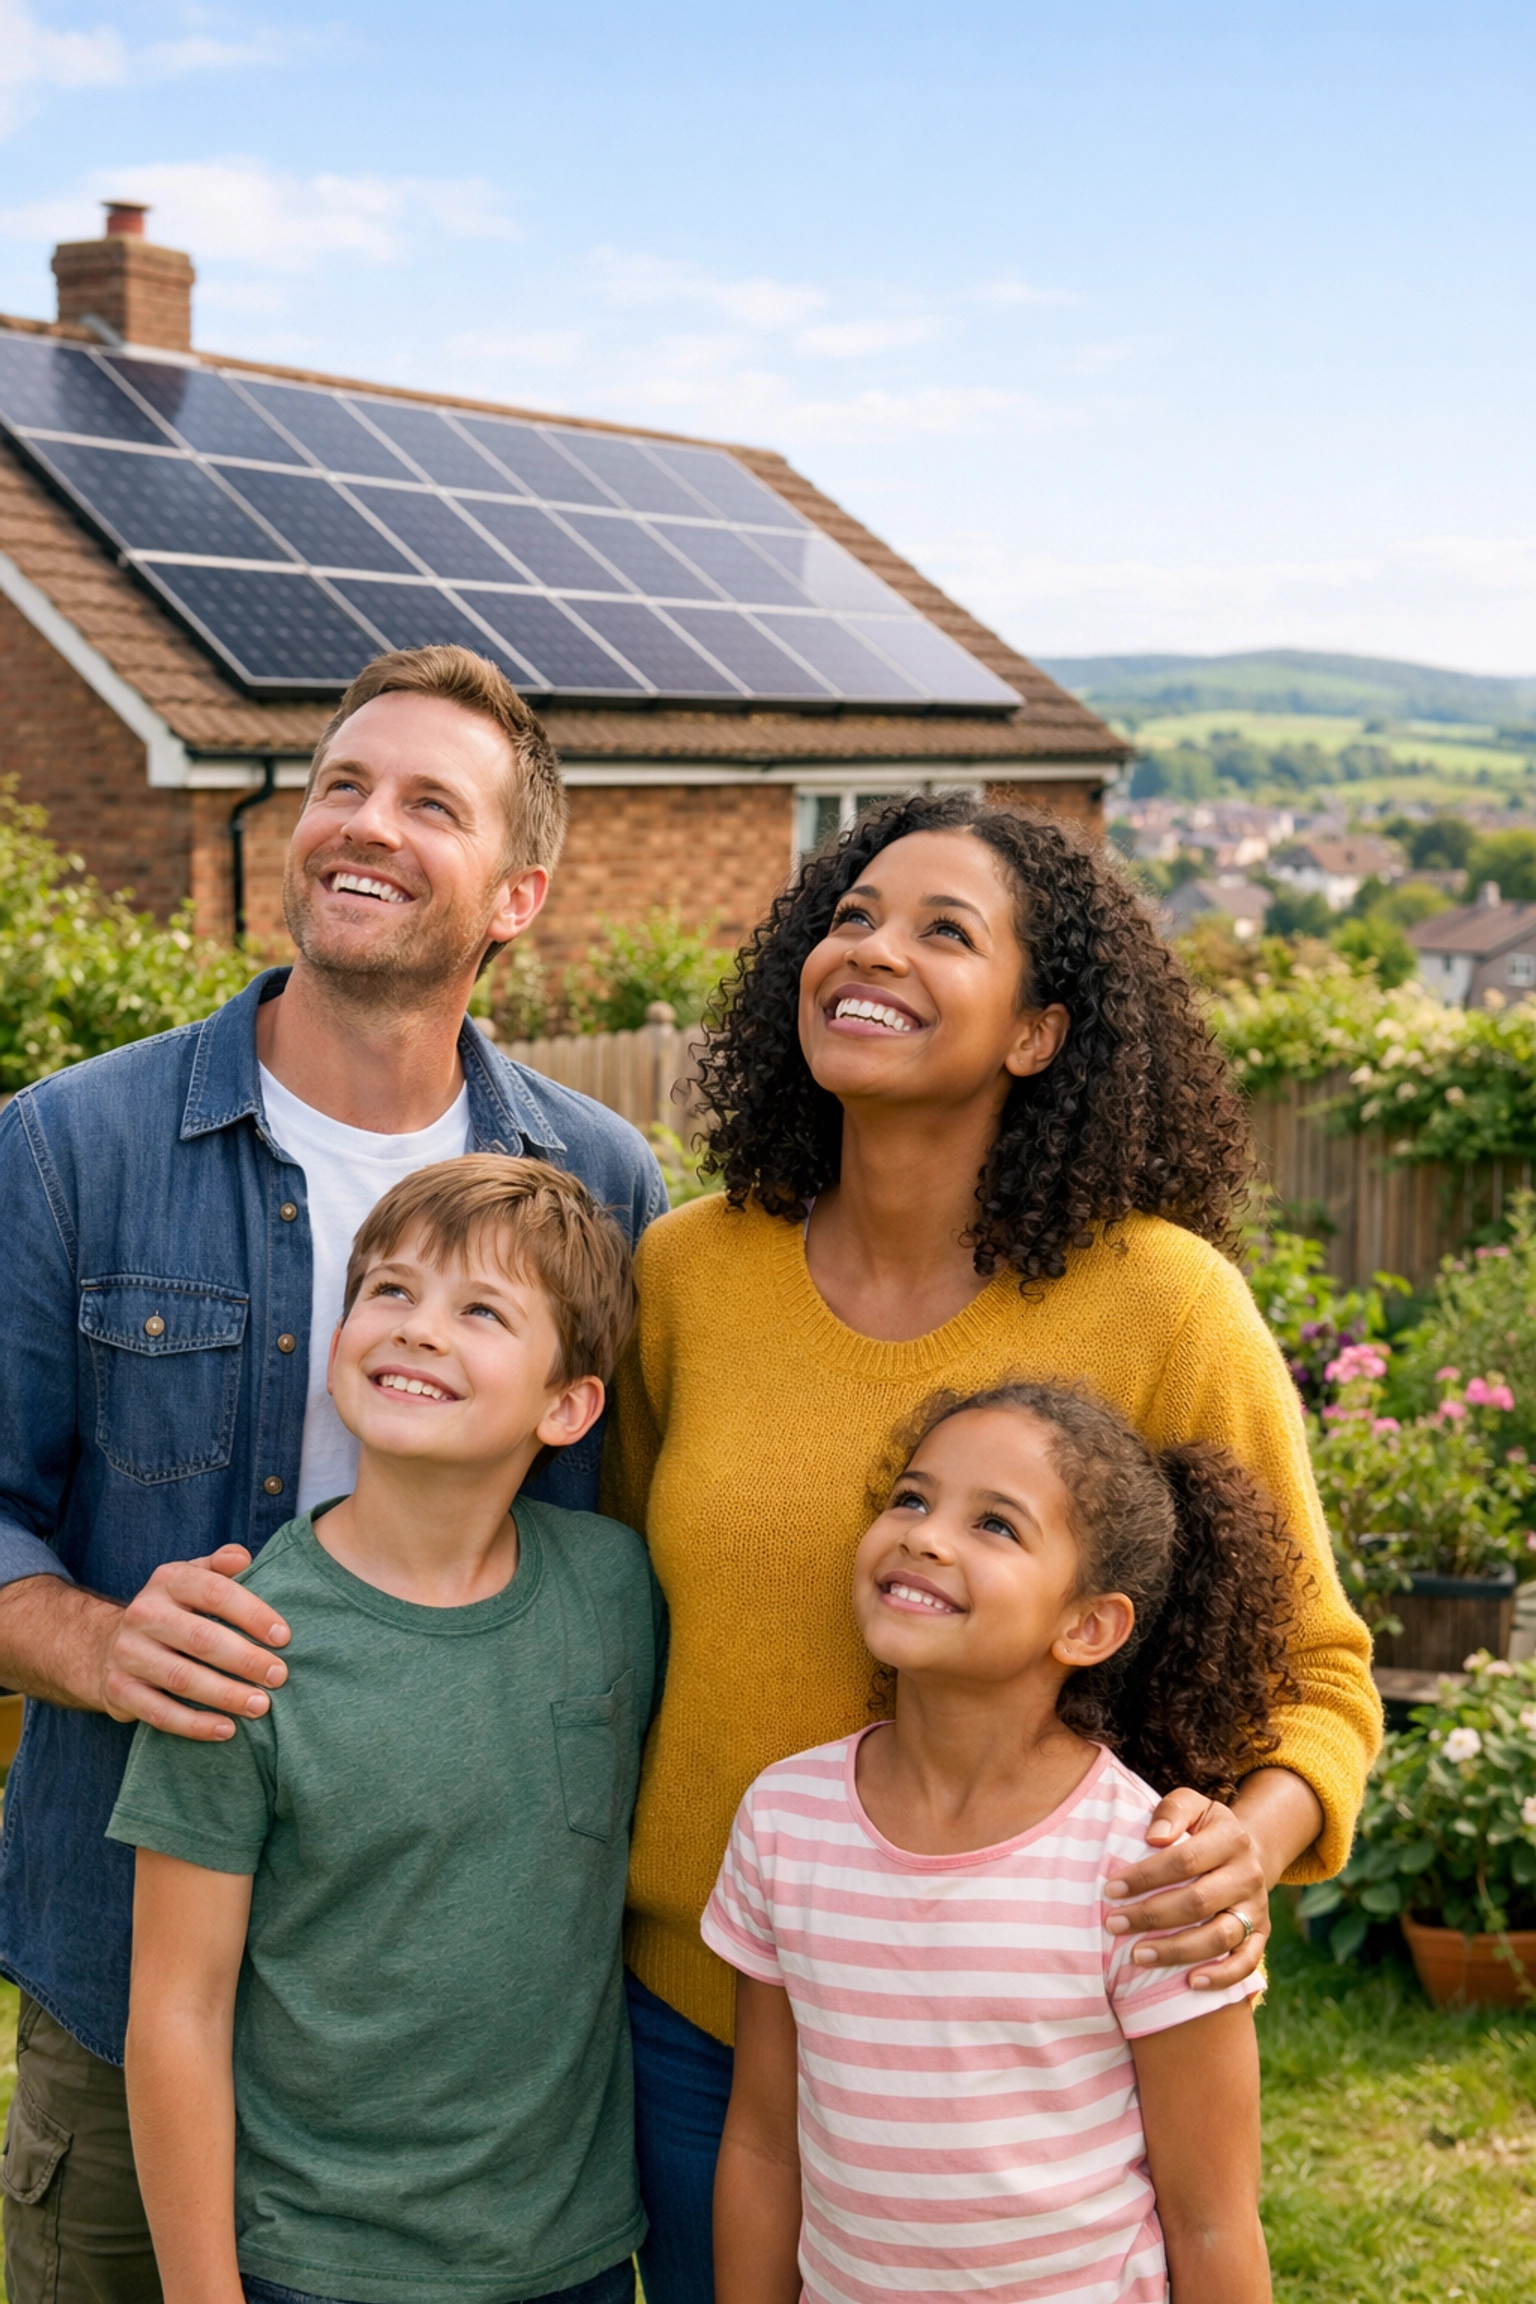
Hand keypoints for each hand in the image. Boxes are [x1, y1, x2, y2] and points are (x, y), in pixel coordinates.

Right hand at [95, 1546, 289, 1740]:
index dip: (252, 1614)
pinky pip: (161, 1713)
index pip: (215, 1592)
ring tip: (261, 1706)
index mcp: (168, 1581)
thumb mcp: (191, 1579)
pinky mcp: (119, 1691)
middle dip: (246, 1659)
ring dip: (226, 1695)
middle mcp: (144, 1614)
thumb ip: (219, 1567)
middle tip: (279, 1676)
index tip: (284, 1637)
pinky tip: (227, 1729)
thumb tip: (243, 1558)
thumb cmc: (171, 1611)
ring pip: (183, 1679)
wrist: (105, 1646)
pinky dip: (196, 1725)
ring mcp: (128, 1654)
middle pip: (201, 1638)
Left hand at [1104, 1790, 1268, 1989]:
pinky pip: (1247, 1963)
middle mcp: (1248, 1875)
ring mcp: (1257, 1909)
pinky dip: (1221, 1976)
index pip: (1184, 1860)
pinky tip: (1190, 1982)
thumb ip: (1173, 1812)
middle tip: (1113, 1924)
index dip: (1146, 1876)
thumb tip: (1154, 1837)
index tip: (1111, 1889)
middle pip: (1198, 1902)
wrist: (1247, 1852)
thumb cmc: (1203, 1830)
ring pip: (1220, 1937)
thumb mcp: (1192, 1806)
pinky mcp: (1262, 1936)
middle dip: (1151, 1916)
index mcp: (1231, 1839)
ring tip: (1137, 1955)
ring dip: (1176, 1950)